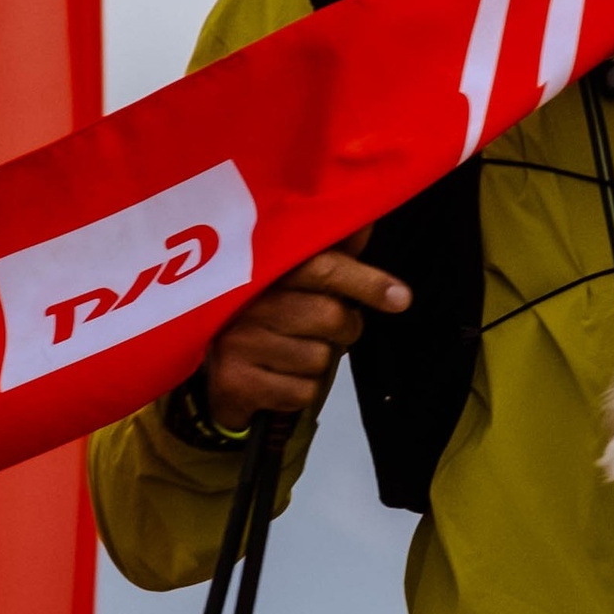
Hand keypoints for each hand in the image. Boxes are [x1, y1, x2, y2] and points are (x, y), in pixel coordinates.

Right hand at [201, 237, 407, 426]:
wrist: (212, 372)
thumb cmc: (268, 319)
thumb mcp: (294, 284)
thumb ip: (332, 256)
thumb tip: (366, 221)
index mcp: (265, 269)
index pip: (324, 268)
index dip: (366, 281)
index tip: (401, 298)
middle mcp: (248, 302)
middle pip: (331, 317)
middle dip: (345, 329)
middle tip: (331, 330)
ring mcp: (238, 342)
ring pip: (320, 359)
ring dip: (319, 363)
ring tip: (294, 353)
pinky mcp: (235, 382)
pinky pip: (302, 392)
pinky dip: (301, 391)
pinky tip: (279, 378)